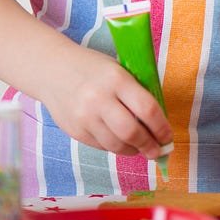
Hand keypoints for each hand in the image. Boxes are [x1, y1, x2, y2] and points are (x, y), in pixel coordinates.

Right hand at [38, 48, 171, 158]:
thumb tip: (158, 122)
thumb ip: (136, 92)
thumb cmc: (93, 68)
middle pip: (132, 132)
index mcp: (117, 79)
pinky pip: (101, 146)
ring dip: (134, 151)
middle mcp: (99, 99)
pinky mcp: (75, 131)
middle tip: (158, 151)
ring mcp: (84, 117)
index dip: (162, 127)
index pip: (147, 109)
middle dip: (149, 145)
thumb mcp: (118, 70)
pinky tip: (123, 144)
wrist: (52, 70)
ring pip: (116, 145)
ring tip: (142, 149)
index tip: (168, 136)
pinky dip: (116, 148)